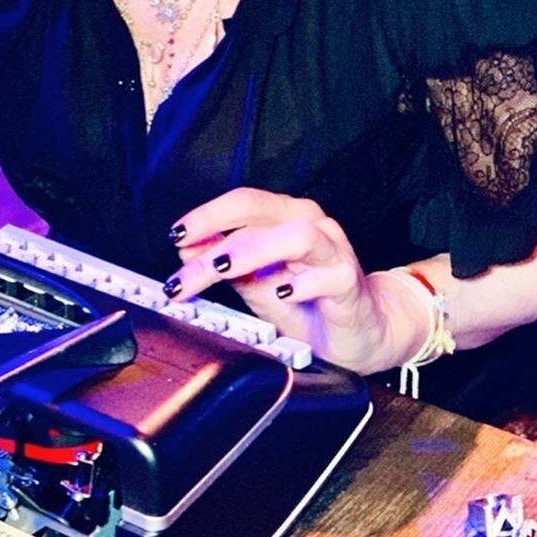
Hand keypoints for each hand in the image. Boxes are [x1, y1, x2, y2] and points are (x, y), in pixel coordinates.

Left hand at [165, 188, 422, 373]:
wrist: (360, 333)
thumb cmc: (306, 302)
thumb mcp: (254, 282)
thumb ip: (223, 263)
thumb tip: (184, 248)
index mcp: (282, 217)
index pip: (240, 203)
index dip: (206, 216)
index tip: (176, 237)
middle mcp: (308, 223)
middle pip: (257, 211)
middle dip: (215, 233)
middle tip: (185, 258)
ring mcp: (332, 250)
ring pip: (295, 235)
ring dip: (253, 249)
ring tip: (224, 269)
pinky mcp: (350, 282)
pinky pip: (329, 275)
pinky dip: (303, 283)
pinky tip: (282, 294)